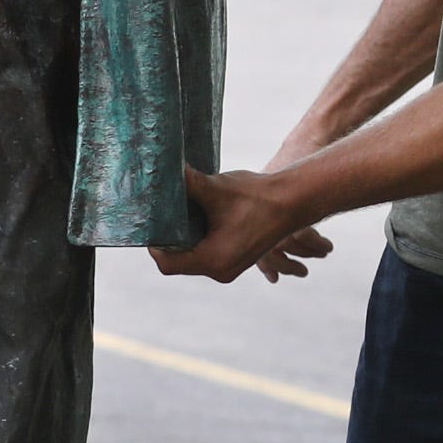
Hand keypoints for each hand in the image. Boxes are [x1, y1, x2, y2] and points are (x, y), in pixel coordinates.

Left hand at [150, 165, 334, 285]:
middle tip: (160, 215)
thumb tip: (163, 171)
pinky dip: (199, 239)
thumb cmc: (257, 197)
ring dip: (184, 239)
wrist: (292, 202)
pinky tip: (198, 217)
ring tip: (178, 214)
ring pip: (193, 258)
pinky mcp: (236, 259)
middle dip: (168, 240)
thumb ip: (188, 182)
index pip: (168, 264)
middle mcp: (221, 271)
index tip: (151, 222)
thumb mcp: (217, 189)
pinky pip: (207, 255)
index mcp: (213, 260)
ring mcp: (229, 268)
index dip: (154, 245)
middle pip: (178, 263)